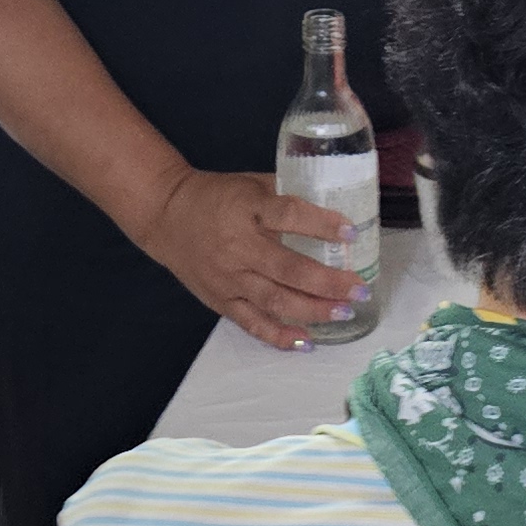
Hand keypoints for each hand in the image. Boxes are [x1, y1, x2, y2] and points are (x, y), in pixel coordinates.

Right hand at [136, 167, 368, 348]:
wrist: (165, 216)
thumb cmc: (215, 196)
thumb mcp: (250, 184)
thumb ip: (285, 197)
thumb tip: (333, 208)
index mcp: (247, 210)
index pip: (289, 216)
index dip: (322, 225)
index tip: (351, 233)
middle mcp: (238, 247)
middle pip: (288, 269)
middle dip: (328, 282)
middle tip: (359, 288)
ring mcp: (229, 278)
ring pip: (275, 301)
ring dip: (313, 310)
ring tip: (344, 312)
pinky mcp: (220, 300)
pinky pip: (252, 323)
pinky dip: (279, 335)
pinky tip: (306, 342)